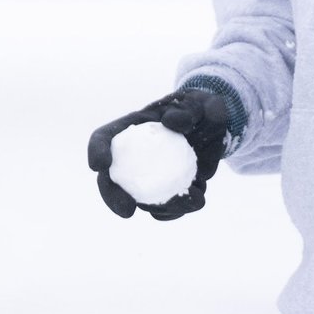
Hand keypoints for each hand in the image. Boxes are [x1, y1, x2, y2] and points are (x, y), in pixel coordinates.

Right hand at [86, 84, 232, 220]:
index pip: (104, 137)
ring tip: (187, 201)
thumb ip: (189, 110)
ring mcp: (149, 176)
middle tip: (127, 210)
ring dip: (158, 208)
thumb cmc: (202, 110)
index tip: (99, 165)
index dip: (96, 150)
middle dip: (112, 198)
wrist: (217, 130)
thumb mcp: (201, 103)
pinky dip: (178, 208)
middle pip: (111, 179)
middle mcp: (134, 156)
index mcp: (132, 129)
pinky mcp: (167, 190)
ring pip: (140, 200)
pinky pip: (165, 207)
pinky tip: (197, 199)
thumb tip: (170, 123)